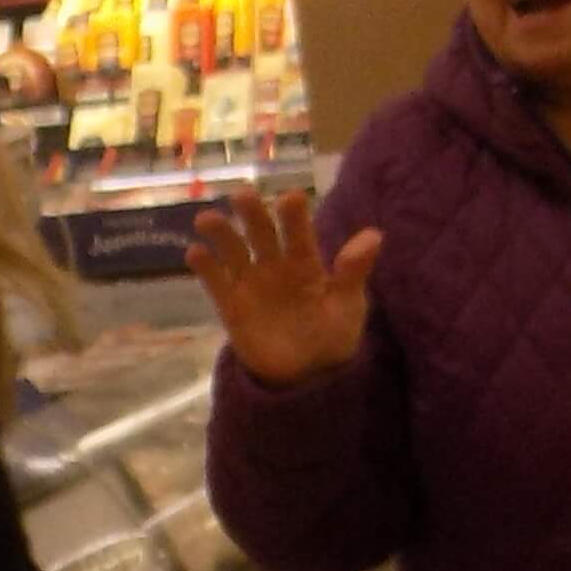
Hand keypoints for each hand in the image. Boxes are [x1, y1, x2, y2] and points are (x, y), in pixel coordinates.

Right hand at [189, 190, 381, 385]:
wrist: (307, 375)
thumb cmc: (332, 335)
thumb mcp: (348, 305)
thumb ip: (353, 272)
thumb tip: (374, 235)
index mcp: (305, 261)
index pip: (299, 233)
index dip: (294, 216)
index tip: (291, 199)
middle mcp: (275, 265)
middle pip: (261, 233)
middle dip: (252, 214)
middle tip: (242, 195)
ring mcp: (250, 283)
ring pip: (233, 251)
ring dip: (220, 233)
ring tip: (207, 219)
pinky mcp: (231, 305)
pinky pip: (216, 283)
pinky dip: (205, 267)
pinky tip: (195, 253)